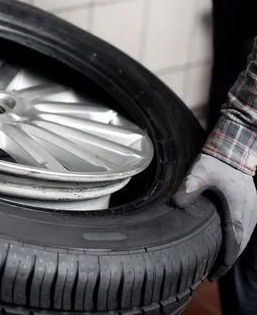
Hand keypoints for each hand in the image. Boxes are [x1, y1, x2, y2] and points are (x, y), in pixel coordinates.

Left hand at [173, 153, 256, 278]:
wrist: (233, 150)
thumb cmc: (216, 162)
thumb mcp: (199, 173)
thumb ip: (188, 188)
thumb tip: (177, 203)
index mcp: (238, 210)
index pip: (234, 242)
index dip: (225, 260)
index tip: (215, 273)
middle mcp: (249, 213)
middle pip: (241, 244)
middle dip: (228, 261)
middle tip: (214, 275)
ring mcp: (252, 209)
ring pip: (245, 237)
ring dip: (234, 251)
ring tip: (220, 264)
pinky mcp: (249, 204)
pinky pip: (246, 228)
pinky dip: (238, 240)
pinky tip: (228, 243)